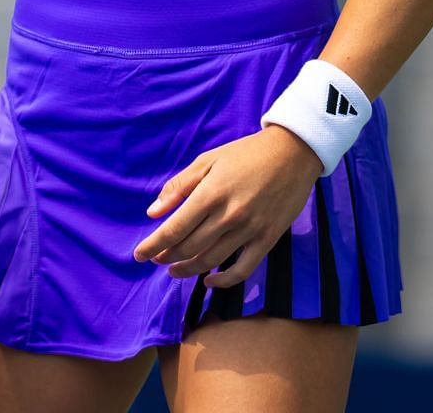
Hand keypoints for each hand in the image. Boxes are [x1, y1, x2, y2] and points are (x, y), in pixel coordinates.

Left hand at [132, 126, 320, 287]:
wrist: (293, 152)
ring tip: (174, 270)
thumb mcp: (208, 160)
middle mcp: (228, 215)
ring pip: (211, 261)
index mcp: (210, 193)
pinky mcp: (267, 239)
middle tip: (157, 259)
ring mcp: (249, 230)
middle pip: (189, 248)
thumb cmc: (246, 153)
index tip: (139, 255)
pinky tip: (209, 281)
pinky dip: (223, 281)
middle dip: (167, 257)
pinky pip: (242, 269)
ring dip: (188, 270)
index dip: (153, 245)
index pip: (174, 229)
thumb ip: (179, 186)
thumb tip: (153, 213)